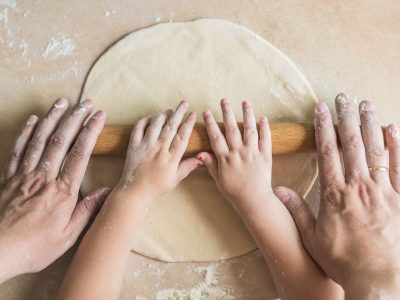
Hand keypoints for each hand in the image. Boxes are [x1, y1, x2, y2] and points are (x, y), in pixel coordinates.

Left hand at [0, 98, 109, 282]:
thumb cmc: (34, 246)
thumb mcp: (68, 236)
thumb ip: (87, 210)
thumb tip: (106, 191)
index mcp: (62, 191)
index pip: (80, 154)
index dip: (90, 131)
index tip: (99, 116)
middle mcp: (44, 177)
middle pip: (61, 140)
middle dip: (75, 118)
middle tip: (85, 103)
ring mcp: (24, 175)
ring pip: (40, 139)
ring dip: (52, 118)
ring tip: (62, 102)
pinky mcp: (9, 177)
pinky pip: (18, 149)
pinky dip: (26, 132)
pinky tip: (32, 120)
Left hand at [116, 100, 202, 200]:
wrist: (134, 191)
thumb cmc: (156, 187)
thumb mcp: (175, 179)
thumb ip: (188, 166)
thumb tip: (202, 158)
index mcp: (171, 158)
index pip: (182, 136)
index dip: (188, 123)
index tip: (193, 114)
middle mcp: (159, 149)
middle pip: (171, 126)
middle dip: (178, 113)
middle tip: (184, 103)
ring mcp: (145, 146)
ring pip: (156, 125)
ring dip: (163, 115)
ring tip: (169, 110)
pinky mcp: (134, 146)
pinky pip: (138, 128)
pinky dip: (144, 121)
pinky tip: (149, 118)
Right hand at [197, 99, 271, 211]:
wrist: (254, 200)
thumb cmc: (234, 191)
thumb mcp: (218, 179)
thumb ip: (211, 164)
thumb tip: (200, 153)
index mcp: (226, 158)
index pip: (216, 137)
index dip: (210, 123)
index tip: (207, 112)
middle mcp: (239, 152)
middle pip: (232, 128)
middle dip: (227, 113)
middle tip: (224, 100)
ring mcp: (253, 153)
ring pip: (250, 130)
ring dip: (247, 115)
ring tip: (245, 102)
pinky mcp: (265, 156)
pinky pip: (266, 139)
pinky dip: (265, 128)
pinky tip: (263, 118)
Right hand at [275, 94, 399, 297]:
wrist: (380, 278)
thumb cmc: (344, 259)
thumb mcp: (313, 238)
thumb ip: (296, 211)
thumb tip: (278, 190)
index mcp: (335, 194)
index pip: (327, 152)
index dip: (323, 128)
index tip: (320, 109)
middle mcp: (359, 186)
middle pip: (351, 144)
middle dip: (345, 118)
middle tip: (342, 97)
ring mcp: (383, 190)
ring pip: (375, 150)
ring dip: (369, 125)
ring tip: (365, 104)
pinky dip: (397, 146)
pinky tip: (393, 129)